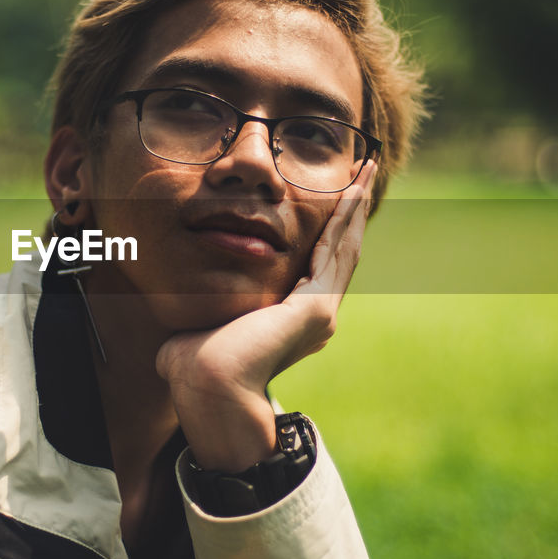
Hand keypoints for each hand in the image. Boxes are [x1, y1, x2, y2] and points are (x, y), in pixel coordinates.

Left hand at [157, 161, 375, 471]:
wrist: (208, 388)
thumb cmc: (195, 365)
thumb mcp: (207, 324)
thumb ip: (210, 314)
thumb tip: (191, 312)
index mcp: (294, 319)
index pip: (319, 262)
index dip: (330, 229)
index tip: (336, 199)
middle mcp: (316, 315)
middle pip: (341, 250)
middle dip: (352, 209)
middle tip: (365, 171)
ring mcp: (320, 312)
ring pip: (345, 247)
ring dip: (356, 206)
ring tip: (366, 171)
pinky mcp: (315, 307)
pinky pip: (336, 252)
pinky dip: (345, 220)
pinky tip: (350, 192)